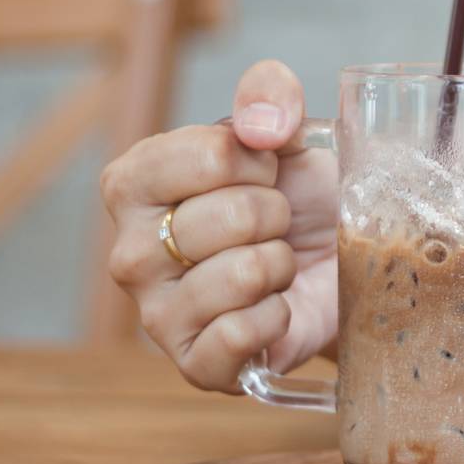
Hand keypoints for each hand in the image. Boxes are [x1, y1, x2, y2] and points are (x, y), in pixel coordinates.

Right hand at [99, 60, 338, 391]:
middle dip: (276, 215)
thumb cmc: (299, 198)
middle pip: (230, 216)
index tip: (264, 172)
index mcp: (133, 183)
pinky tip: (272, 309)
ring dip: (280, 265)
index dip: (259, 161)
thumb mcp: (288, 132)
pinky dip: (277, 317)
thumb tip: (261, 125)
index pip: (208, 156)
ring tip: (274, 266)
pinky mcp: (192, 366)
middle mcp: (128, 251)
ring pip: (242, 274)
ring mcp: (155, 314)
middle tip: (274, 226)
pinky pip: (242, 334)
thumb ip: (269, 97)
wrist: (336, 268)